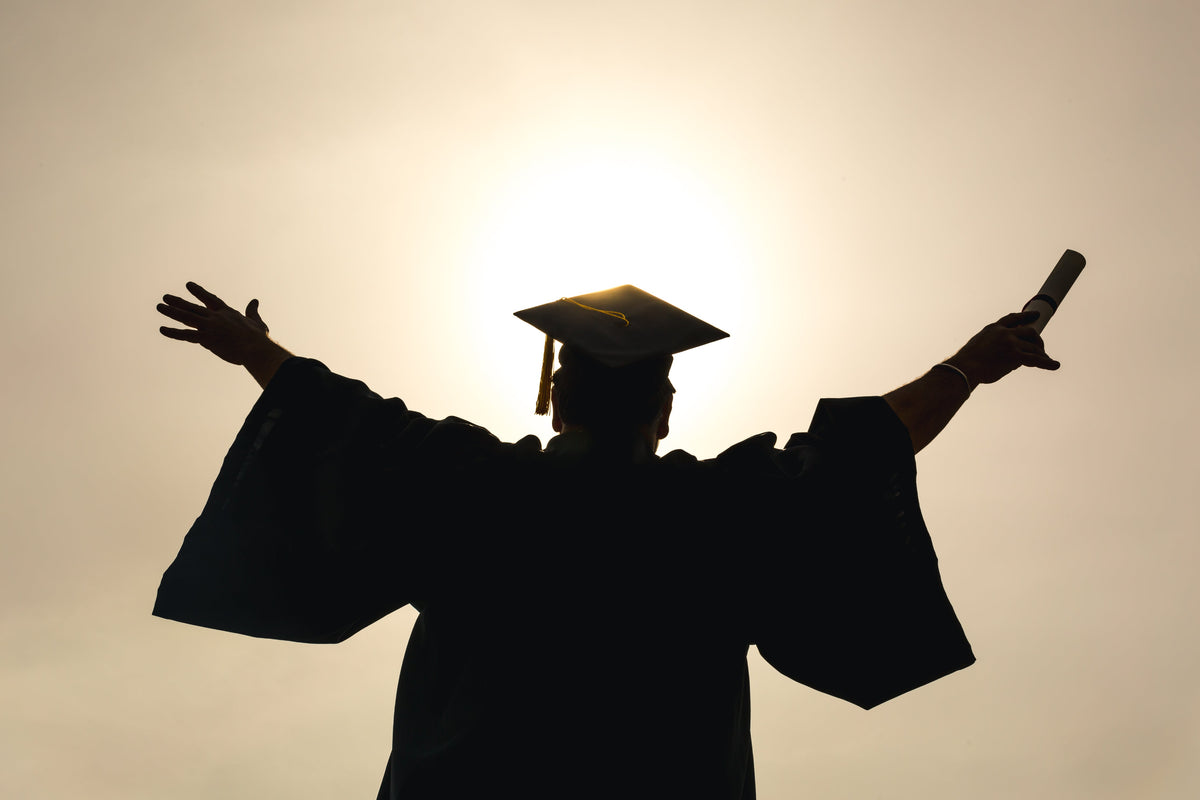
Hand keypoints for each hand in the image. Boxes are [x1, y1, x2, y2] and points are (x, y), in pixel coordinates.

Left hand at [157, 282, 271, 365]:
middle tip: (165, 297)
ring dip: (171, 311)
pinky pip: (186, 335)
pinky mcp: (206, 338)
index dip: (198, 292)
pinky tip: (162, 329)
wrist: (255, 348)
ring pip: (186, 317)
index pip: (210, 299)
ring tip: (159, 306)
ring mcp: (210, 327)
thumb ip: (252, 311)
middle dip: (178, 301)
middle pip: (192, 307)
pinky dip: (173, 332)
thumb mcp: (257, 322)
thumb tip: (255, 300)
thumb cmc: (258, 338)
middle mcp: (216, 317)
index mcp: (227, 312)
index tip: (188, 285)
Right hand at [946, 311, 1059, 387]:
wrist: (964, 368)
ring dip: (1040, 354)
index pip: (1013, 319)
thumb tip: (1007, 359)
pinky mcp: (1016, 355)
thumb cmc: (966, 363)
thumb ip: (992, 347)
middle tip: (1041, 347)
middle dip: (1037, 339)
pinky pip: (1036, 359)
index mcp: (993, 329)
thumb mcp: (978, 347)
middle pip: (1029, 331)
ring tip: (1046, 360)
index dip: (1026, 316)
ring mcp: (1011, 343)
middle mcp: (1004, 333)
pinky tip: (1055, 365)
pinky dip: (1047, 363)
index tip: (1035, 315)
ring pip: (1033, 347)